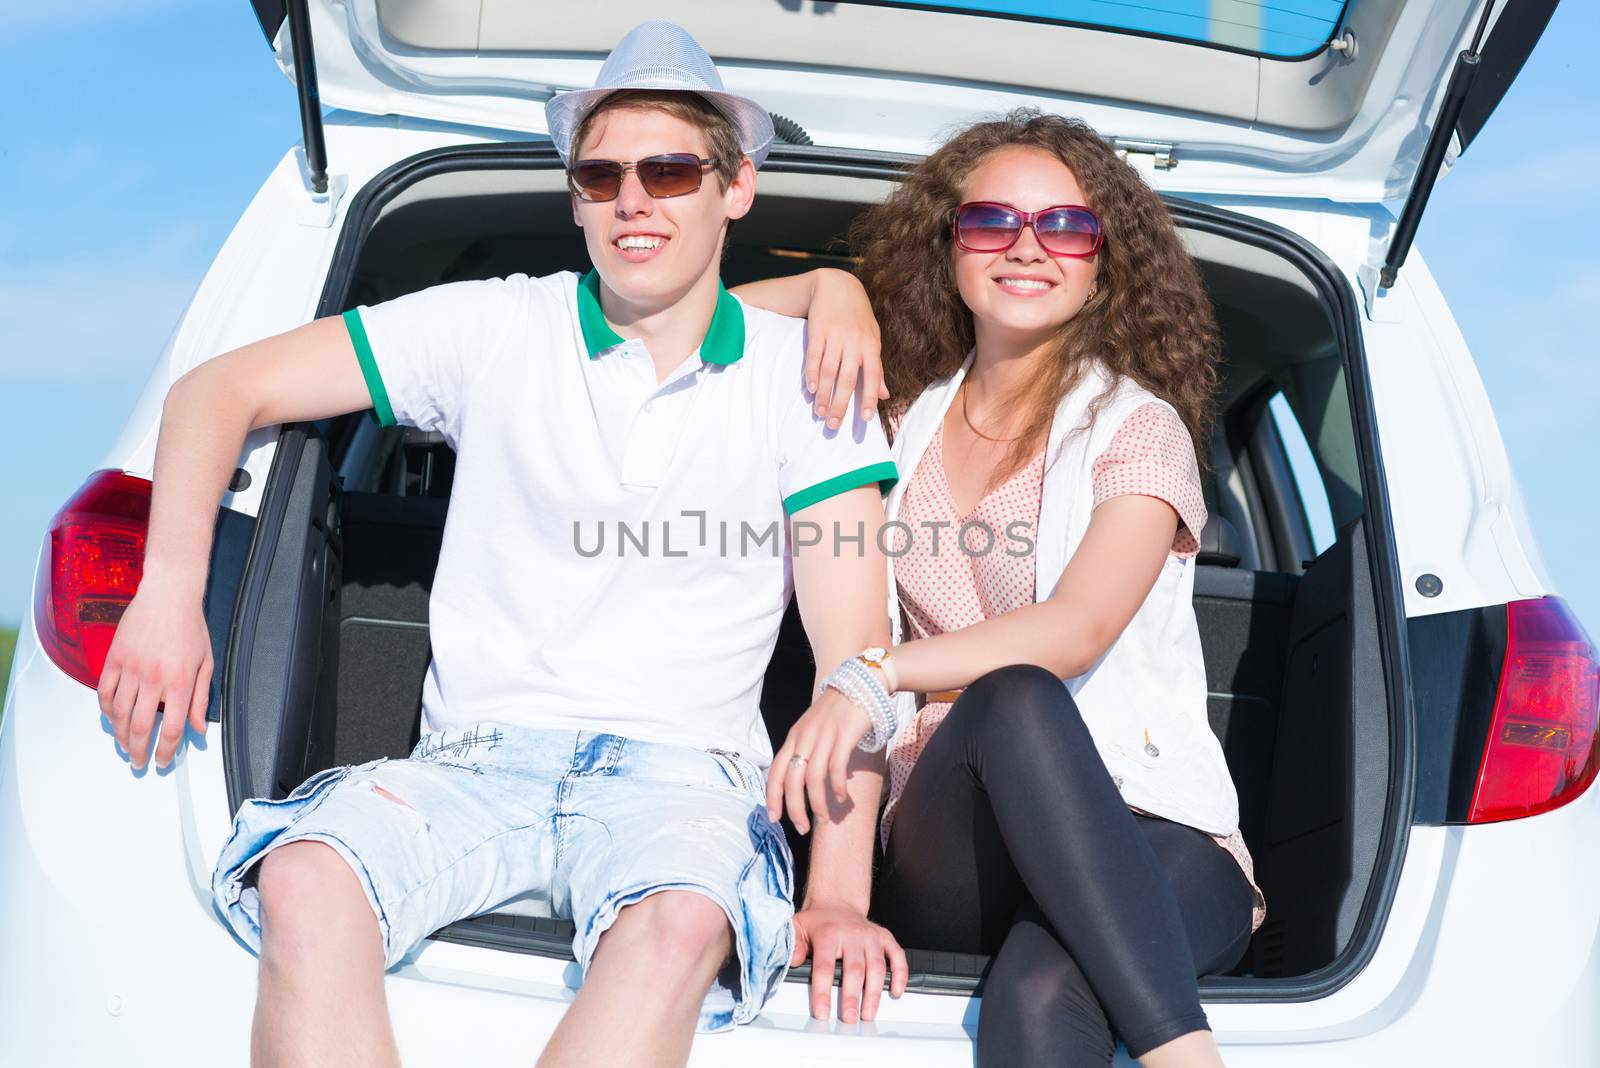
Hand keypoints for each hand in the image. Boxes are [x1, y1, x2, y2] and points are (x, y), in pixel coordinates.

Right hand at [95, 581, 212, 770]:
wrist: (169, 594)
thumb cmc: (191, 627)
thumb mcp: (206, 664)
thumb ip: (200, 699)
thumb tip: (198, 729)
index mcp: (180, 681)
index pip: (171, 728)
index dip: (165, 751)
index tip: (162, 762)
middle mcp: (154, 678)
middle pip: (142, 727)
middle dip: (140, 751)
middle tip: (139, 762)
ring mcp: (131, 668)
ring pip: (120, 714)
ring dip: (122, 736)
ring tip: (126, 746)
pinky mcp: (114, 658)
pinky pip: (105, 692)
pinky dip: (107, 710)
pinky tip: (113, 719)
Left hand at [766, 682, 873, 833]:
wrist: (861, 683)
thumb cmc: (838, 711)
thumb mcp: (813, 728)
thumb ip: (806, 750)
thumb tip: (804, 782)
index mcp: (794, 737)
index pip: (775, 772)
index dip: (773, 797)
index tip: (774, 819)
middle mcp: (804, 738)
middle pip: (791, 780)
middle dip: (793, 809)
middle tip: (801, 828)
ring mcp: (823, 737)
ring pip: (812, 779)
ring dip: (817, 804)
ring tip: (823, 820)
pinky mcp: (843, 737)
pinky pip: (835, 770)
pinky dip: (836, 789)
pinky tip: (841, 800)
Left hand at [792, 903, 908, 1022]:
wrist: (837, 902)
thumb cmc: (817, 922)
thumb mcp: (797, 928)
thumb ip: (792, 946)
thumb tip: (792, 962)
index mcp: (828, 933)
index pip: (825, 967)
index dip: (823, 992)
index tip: (822, 1012)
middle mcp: (852, 934)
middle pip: (854, 970)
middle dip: (852, 997)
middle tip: (849, 1018)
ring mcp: (870, 936)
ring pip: (877, 966)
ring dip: (874, 993)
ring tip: (869, 1014)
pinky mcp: (884, 937)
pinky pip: (897, 955)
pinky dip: (900, 974)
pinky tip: (896, 991)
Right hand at [803, 268, 889, 429]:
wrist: (837, 285)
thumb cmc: (858, 317)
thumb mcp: (873, 339)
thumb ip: (877, 368)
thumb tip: (885, 395)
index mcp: (871, 345)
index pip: (873, 375)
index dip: (869, 397)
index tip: (865, 419)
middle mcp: (855, 341)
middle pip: (848, 378)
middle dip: (841, 404)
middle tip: (834, 425)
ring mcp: (836, 335)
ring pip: (830, 371)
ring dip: (824, 395)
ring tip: (821, 413)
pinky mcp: (818, 330)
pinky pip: (814, 356)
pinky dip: (812, 374)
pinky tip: (811, 390)